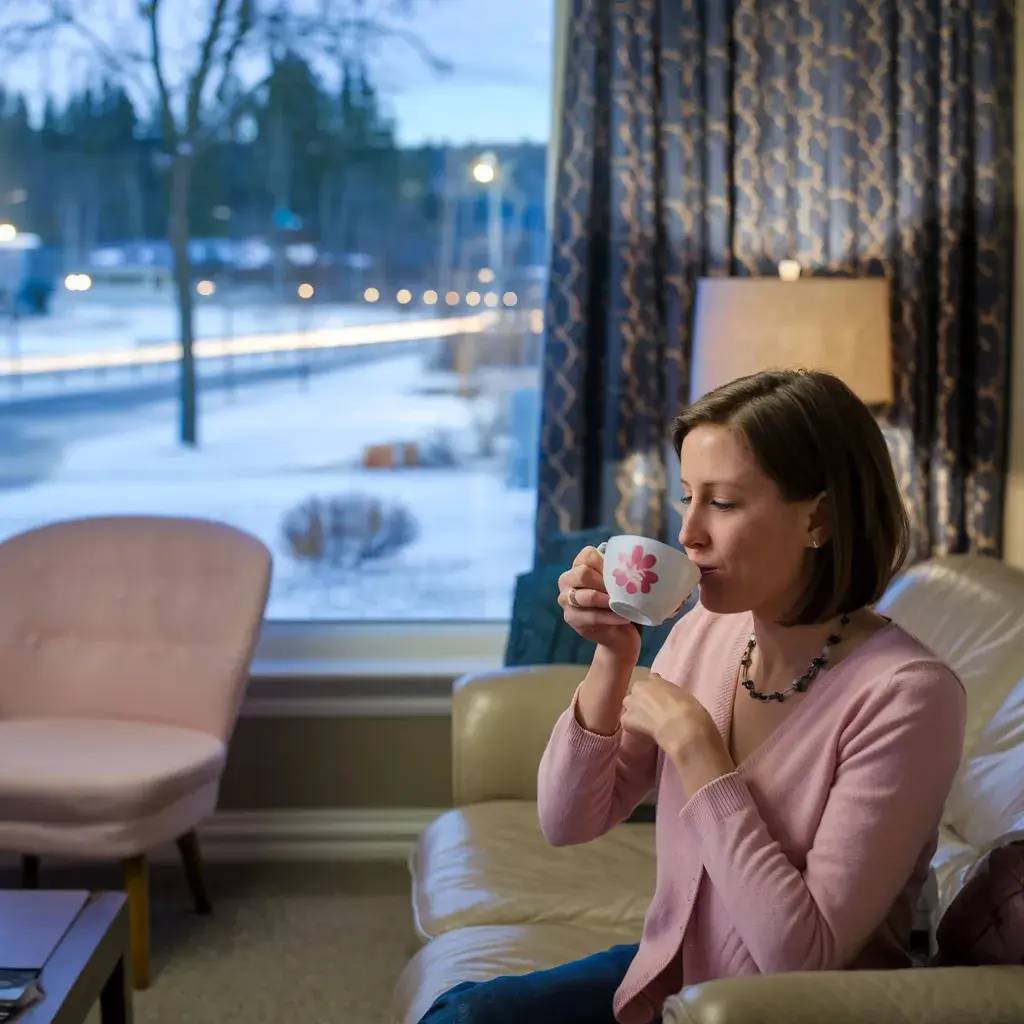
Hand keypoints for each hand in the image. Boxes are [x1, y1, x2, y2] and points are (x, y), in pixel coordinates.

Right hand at [558, 545, 641, 664]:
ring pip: (587, 596)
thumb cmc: (619, 601)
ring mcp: (566, 601)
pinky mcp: (572, 619)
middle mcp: (566, 581)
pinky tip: (625, 618)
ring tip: (622, 604)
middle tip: (622, 590)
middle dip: (606, 582)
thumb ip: (617, 570)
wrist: (619, 634)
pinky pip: (593, 616)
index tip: (622, 574)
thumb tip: (631, 559)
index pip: (588, 556)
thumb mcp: (618, 583)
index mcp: (578, 566)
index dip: (606, 564)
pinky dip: (611, 617)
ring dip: (608, 600)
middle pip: (583, 574)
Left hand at [621, 674, 733, 792]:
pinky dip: (633, 727)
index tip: (660, 701)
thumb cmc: (691, 711)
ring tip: (647, 725)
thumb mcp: (684, 695)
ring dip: (635, 713)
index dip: (655, 692)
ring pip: (629, 706)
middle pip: (636, 692)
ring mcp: (631, 703)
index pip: (651, 680)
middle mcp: (640, 687)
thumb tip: (670, 699)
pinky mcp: (626, 720)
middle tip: (653, 714)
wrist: (683, 726)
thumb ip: (672, 694)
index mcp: (656, 680)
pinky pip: (626, 722)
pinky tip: (643, 733)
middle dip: (642, 701)